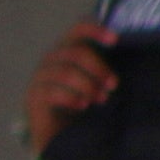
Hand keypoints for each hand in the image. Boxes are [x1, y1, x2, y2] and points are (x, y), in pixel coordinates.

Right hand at [25, 22, 118, 151]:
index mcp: (68, 49)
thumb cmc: (82, 100)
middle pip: (76, 53)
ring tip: (102, 99)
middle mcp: (51, 58)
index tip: (115, 40)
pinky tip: (83, 106)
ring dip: (88, 86)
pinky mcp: (33, 95)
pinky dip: (72, 98)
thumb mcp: (96, 79)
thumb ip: (104, 66)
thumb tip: (126, 54)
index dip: (95, 30)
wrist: (58, 131)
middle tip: (113, 85)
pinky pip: (53, 92)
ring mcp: (40, 76)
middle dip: (99, 68)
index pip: (78, 29)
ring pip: (66, 73)